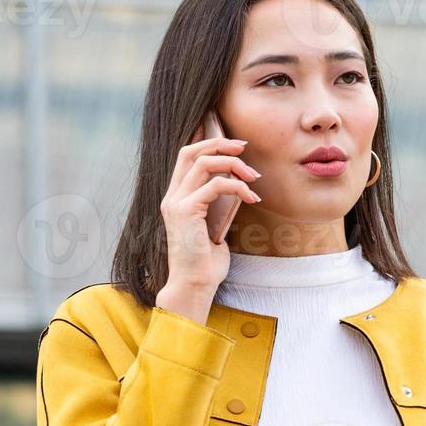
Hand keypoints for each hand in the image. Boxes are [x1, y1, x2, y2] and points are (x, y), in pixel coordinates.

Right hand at [160, 124, 261, 292]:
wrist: (195, 284)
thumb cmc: (205, 261)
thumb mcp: (212, 225)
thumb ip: (217, 203)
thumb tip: (236, 184)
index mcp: (176, 198)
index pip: (185, 157)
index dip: (206, 141)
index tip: (232, 141)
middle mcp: (172, 197)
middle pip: (191, 151)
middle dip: (219, 143)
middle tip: (244, 147)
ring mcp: (176, 203)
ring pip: (204, 163)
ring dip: (233, 164)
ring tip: (253, 177)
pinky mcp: (186, 211)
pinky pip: (216, 185)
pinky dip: (238, 187)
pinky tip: (252, 197)